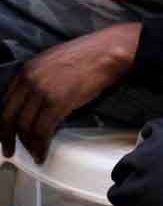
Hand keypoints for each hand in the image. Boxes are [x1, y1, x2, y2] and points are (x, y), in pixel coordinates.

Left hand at [0, 23, 139, 162]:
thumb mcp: (54, 62)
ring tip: (34, 154)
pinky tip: (42, 153)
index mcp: (26, 69)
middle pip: (8, 116)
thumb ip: (40, 79)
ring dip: (27, 144)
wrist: (109, 51)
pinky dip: (40, 146)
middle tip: (10, 150)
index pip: (4, 102)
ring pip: (24, 126)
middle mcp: (29, 80)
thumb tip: (37, 101)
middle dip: (7, 138)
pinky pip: (41, 130)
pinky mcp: (57, 102)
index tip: (7, 133)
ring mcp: (42, 91)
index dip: (4, 122)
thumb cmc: (90, 55)